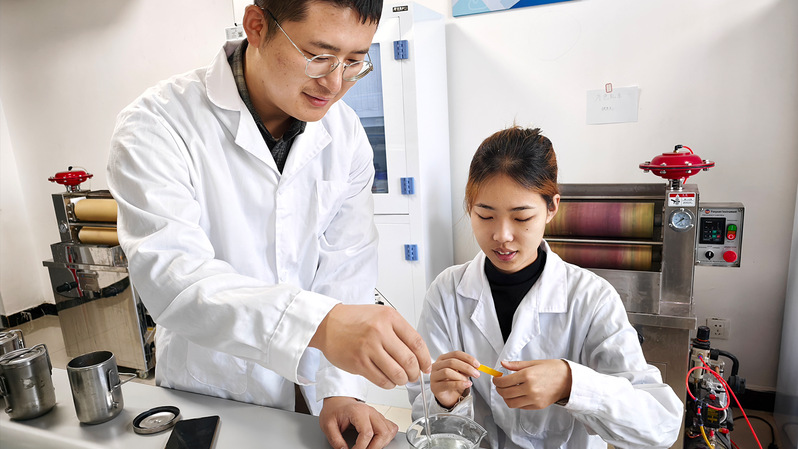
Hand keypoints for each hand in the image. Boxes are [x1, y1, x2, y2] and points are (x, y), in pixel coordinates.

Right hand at [309, 304, 431, 387]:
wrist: (327, 324)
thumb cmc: (354, 320)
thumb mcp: (381, 315)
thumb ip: (399, 331)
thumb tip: (419, 354)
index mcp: (389, 317)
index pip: (417, 342)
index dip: (425, 359)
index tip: (426, 366)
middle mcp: (380, 331)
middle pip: (409, 361)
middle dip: (415, 373)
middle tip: (414, 375)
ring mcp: (369, 348)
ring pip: (397, 374)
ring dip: (403, 380)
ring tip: (401, 378)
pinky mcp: (359, 363)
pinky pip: (382, 380)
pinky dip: (389, 384)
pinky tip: (388, 380)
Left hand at [319, 397, 398, 448]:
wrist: (338, 401)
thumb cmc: (334, 410)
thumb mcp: (327, 425)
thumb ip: (335, 440)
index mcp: (358, 411)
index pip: (366, 433)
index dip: (361, 447)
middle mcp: (370, 411)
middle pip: (383, 432)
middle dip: (374, 447)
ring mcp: (377, 414)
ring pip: (389, 431)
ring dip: (381, 443)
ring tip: (369, 447)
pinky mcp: (380, 418)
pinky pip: (391, 428)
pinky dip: (387, 437)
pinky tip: (377, 441)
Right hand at [429, 351, 480, 408]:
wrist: (448, 396)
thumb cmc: (453, 382)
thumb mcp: (461, 373)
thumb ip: (466, 368)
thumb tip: (475, 367)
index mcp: (443, 359)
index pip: (455, 354)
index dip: (467, 358)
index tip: (477, 364)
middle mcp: (436, 365)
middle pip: (451, 362)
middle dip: (466, 367)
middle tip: (476, 373)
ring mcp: (434, 376)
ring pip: (447, 371)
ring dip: (461, 376)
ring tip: (468, 381)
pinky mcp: (435, 387)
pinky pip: (447, 384)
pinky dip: (459, 384)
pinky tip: (466, 384)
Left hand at [493, 359, 571, 409]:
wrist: (569, 380)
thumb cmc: (553, 369)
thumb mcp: (534, 363)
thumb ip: (516, 365)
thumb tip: (503, 364)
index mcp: (527, 375)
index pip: (504, 382)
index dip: (497, 381)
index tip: (496, 378)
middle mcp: (530, 389)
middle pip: (505, 393)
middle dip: (499, 389)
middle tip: (499, 385)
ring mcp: (534, 399)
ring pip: (511, 403)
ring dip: (505, 397)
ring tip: (507, 391)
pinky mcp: (538, 406)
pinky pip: (520, 407)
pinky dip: (515, 402)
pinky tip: (517, 395)